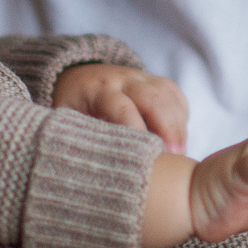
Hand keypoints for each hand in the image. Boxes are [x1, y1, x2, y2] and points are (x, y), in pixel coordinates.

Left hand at [51, 63, 190, 151]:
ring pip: (167, 95)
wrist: (77, 77)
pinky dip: (180, 115)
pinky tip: (179, 137)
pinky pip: (174, 93)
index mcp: (97, 90)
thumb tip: (91, 170)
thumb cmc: (72, 108)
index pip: (120, 107)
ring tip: (180, 153)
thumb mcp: (66, 121)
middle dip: (167, 127)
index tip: (145, 155)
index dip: (136, 130)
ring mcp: (141, 77)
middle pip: (152, 98)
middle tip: (174, 156)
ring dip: (177, 125)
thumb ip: (78, 137)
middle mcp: (122, 79)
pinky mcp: (155, 81)